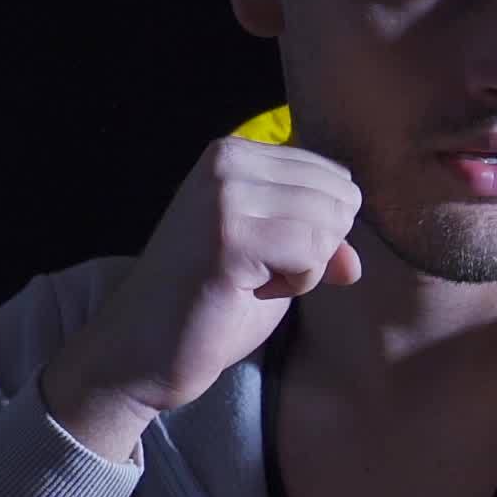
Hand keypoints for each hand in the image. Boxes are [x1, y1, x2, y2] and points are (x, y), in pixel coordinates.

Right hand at [45, 136, 364, 449]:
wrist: (141, 345)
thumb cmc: (211, 300)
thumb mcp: (276, 259)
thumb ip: (321, 241)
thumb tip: (355, 263)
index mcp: (236, 152)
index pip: (334, 177)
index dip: (317, 229)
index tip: (262, 252)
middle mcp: (228, 161)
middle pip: (338, 198)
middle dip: (317, 248)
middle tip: (257, 271)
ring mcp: (225, 196)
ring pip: (329, 226)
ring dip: (306, 268)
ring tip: (250, 279)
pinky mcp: (229, 237)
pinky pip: (313, 254)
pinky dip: (297, 284)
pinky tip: (249, 289)